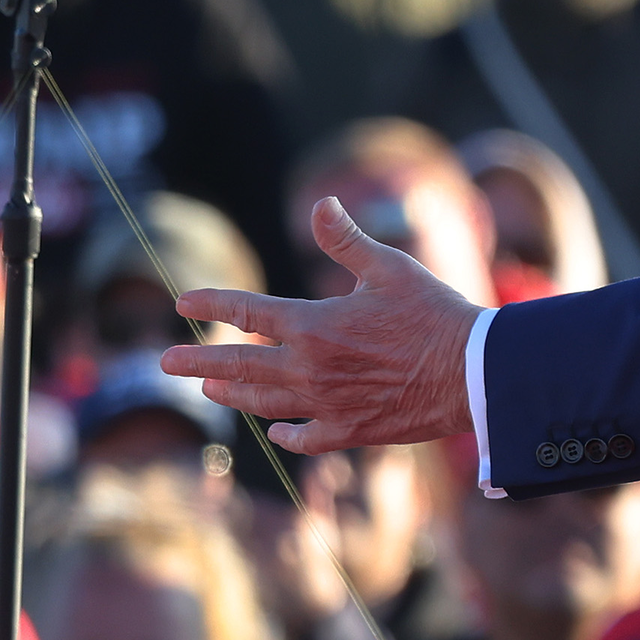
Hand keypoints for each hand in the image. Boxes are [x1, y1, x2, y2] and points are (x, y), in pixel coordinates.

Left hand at [164, 198, 482, 455]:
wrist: (474, 373)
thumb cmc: (435, 314)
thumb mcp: (390, 268)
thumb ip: (346, 240)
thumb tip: (320, 203)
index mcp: (314, 325)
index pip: (247, 312)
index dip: (212, 305)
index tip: (183, 303)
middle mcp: (310, 369)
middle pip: (239, 367)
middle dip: (198, 363)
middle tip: (165, 362)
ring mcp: (327, 405)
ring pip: (265, 403)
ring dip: (233, 395)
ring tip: (211, 391)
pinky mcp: (352, 431)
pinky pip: (307, 437)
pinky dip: (288, 434)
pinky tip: (277, 431)